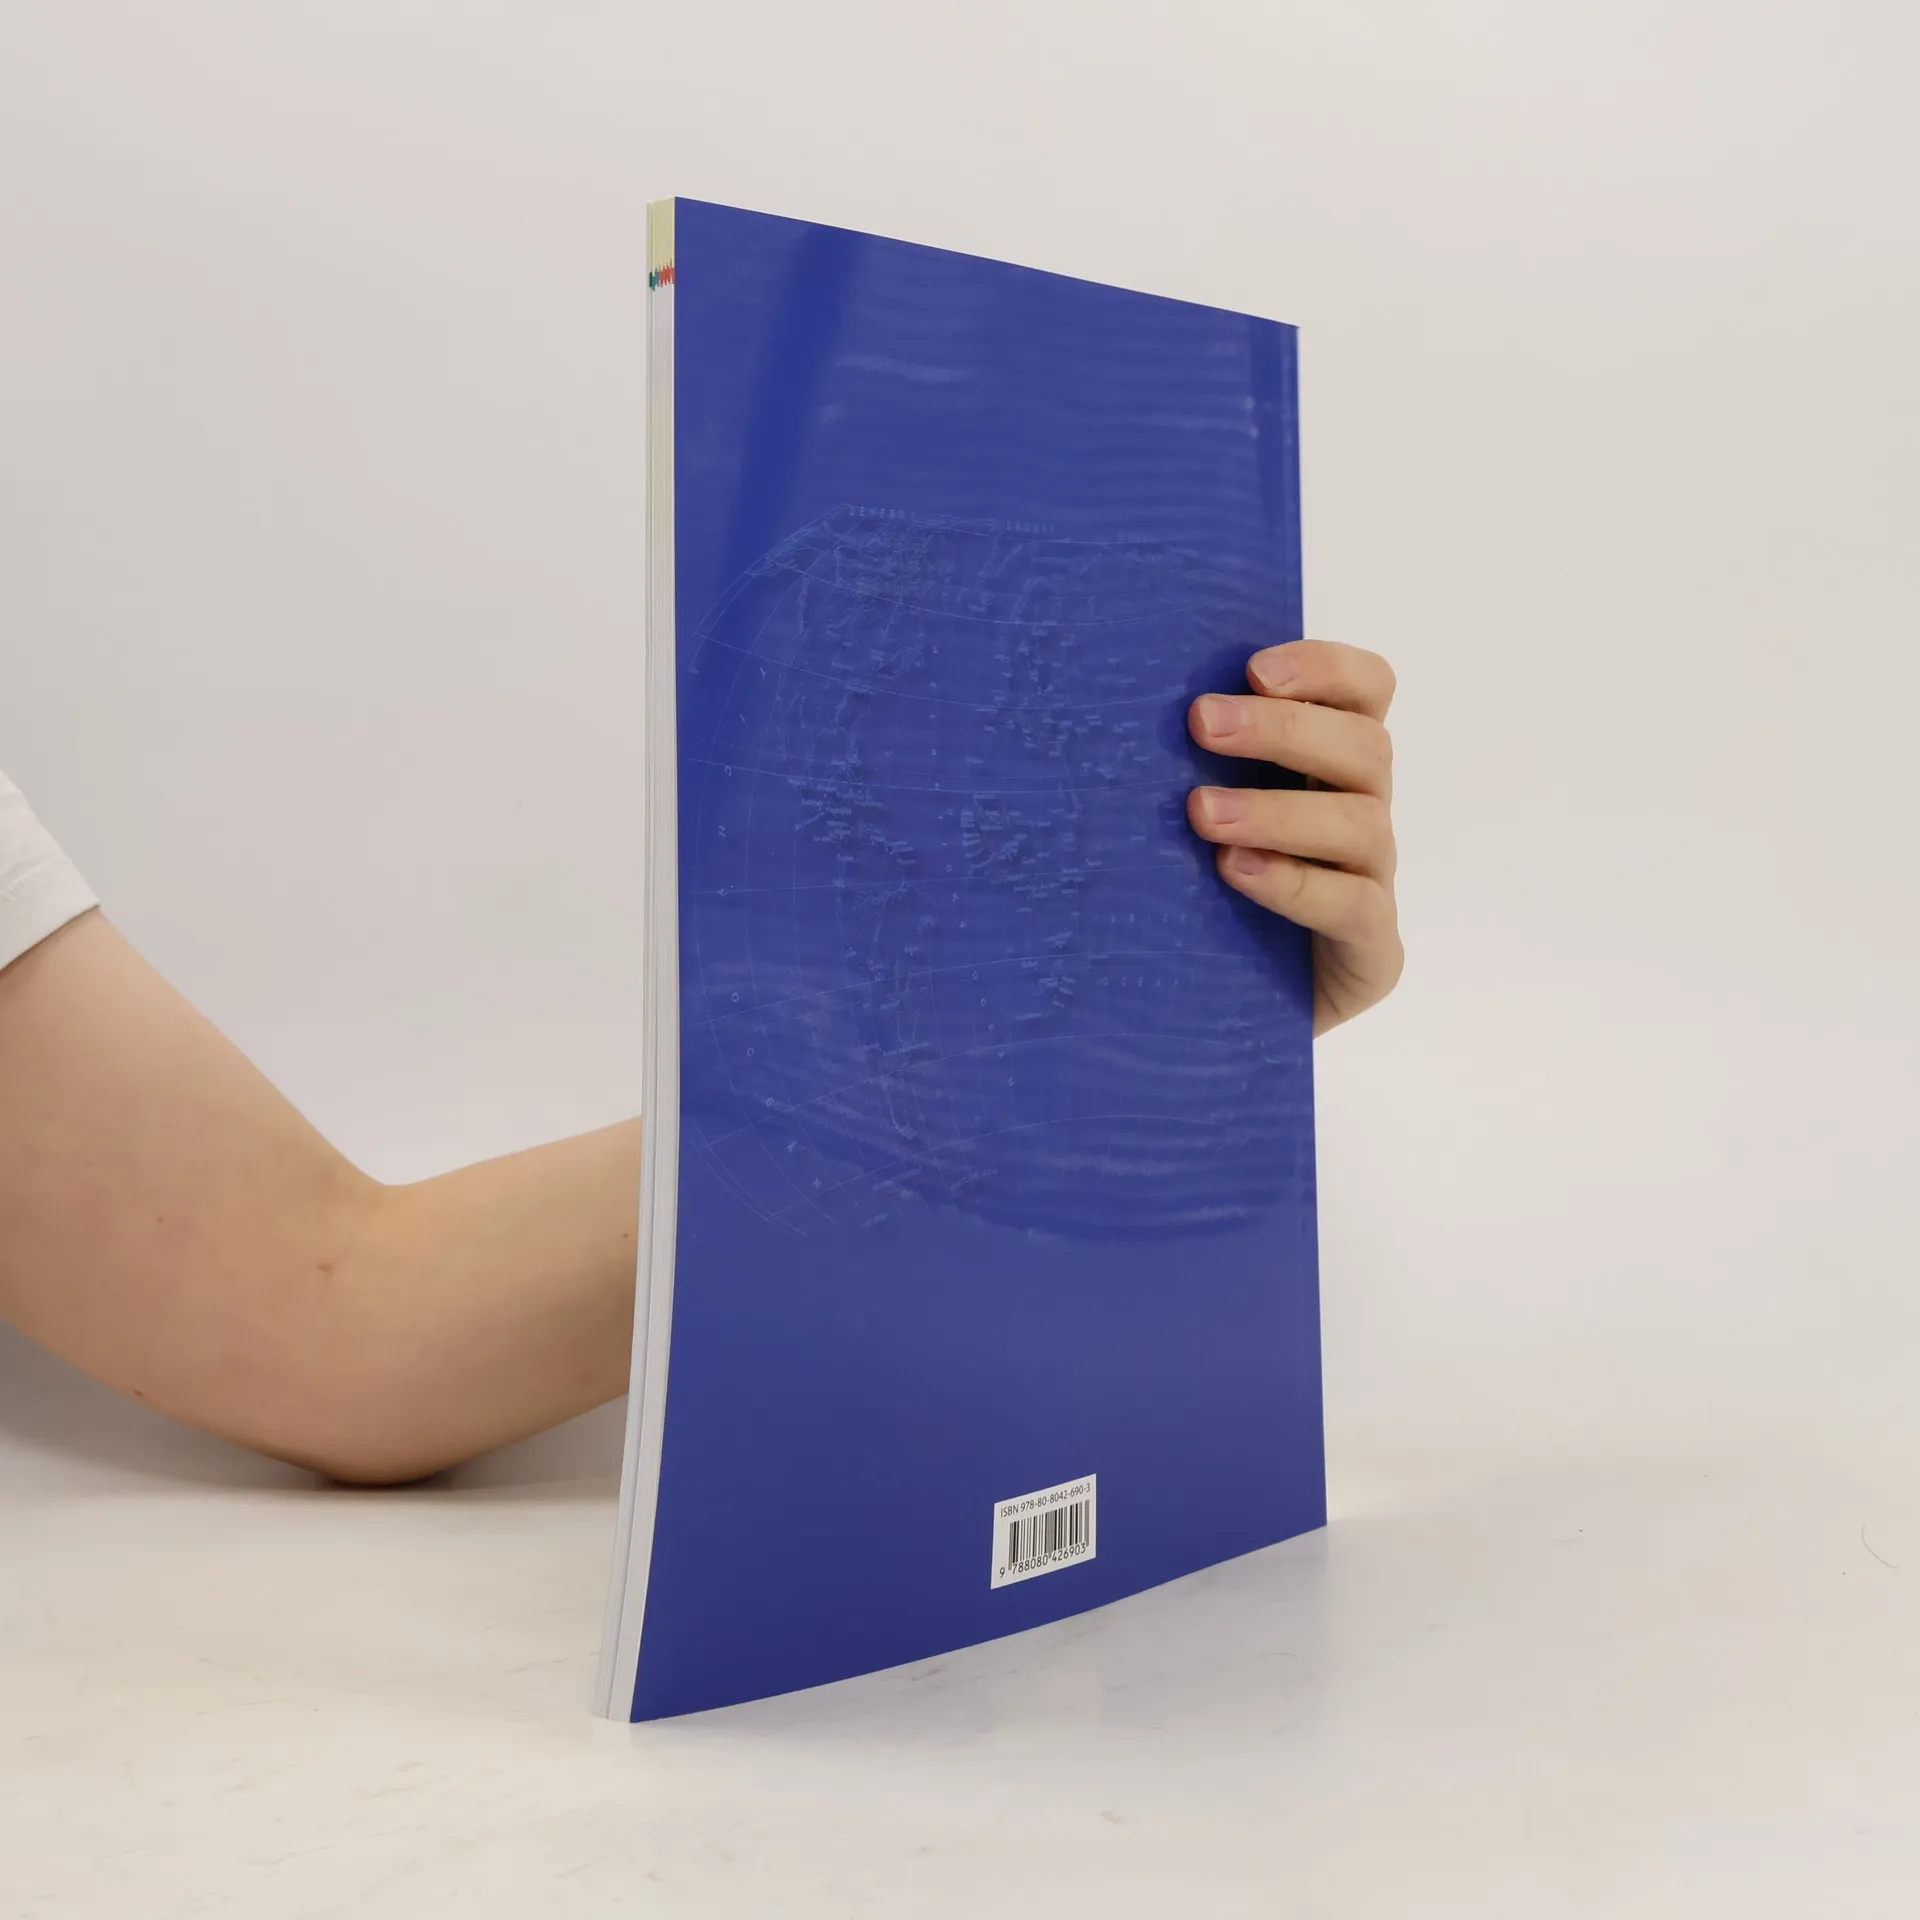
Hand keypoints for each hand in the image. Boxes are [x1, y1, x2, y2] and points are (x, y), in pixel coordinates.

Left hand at [1186, 640, 1401, 1035]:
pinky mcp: (1372, 951)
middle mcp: (1361, 813)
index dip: (1325, 668)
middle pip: (1364, 747)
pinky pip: (1354, 906)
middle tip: (1201, 722)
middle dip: (1282, 728)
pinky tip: (1236, 871)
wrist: (1215, 1011)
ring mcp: (1372, 882)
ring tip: (1201, 811)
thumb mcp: (1189, 817)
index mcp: (1331, 765)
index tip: (1254, 669)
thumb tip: (1112, 703)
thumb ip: (1185, 760)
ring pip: (1360, 823)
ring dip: (1277, 809)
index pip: (1367, 690)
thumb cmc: (1195, 894)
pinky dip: (1295, 882)